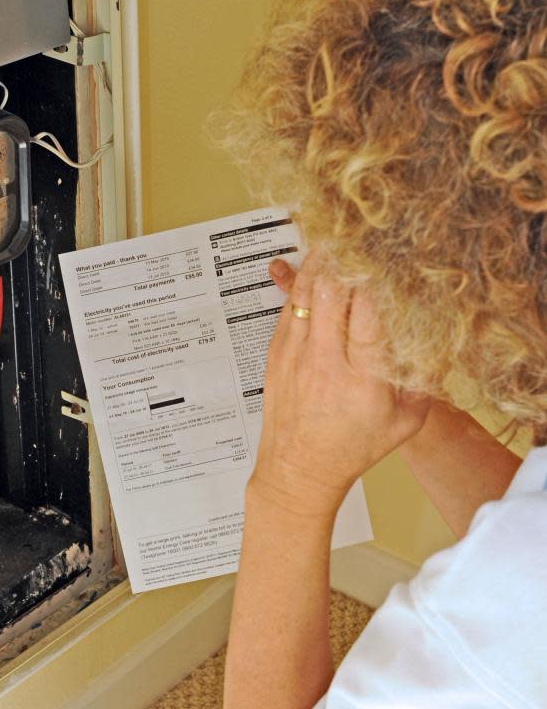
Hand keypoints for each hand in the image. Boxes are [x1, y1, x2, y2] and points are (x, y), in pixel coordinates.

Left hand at [252, 256, 431, 513]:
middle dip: (343, 261)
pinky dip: (301, 283)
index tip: (385, 260)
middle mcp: (325, 364)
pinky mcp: (275, 353)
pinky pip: (288, 306)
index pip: (367, 316)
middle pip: (329, 294)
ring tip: (334, 241)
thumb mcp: (404, 423)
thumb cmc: (352, 447)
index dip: (375, 281)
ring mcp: (295, 356)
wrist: (298, 469)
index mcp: (361, 380)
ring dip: (319, 263)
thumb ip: (423, 380)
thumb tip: (434, 336)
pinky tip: (315, 268)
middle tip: (356, 239)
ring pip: (303, 293)